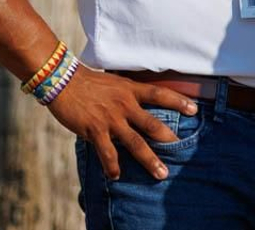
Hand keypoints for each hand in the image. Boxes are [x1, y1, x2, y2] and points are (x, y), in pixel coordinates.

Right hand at [45, 69, 197, 180]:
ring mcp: (110, 119)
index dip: (178, 101)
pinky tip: (115, 175)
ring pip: (136, 143)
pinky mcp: (94, 129)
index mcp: (128, 90)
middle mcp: (123, 105)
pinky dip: (112, 166)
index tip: (194, 110)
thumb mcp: (110, 82)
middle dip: (169, 141)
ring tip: (161, 174)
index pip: (158, 94)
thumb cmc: (83, 80)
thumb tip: (134, 104)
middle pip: (153, 125)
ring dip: (149, 160)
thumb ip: (124, 93)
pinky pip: (108, 152)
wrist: (59, 78)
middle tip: (181, 153)